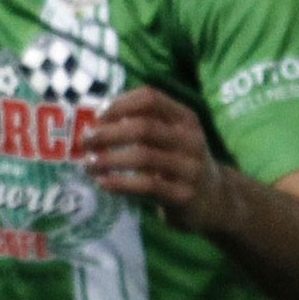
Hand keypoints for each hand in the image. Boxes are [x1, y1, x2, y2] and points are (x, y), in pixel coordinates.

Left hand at [83, 85, 227, 231]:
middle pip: (143, 127)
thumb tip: (94, 119)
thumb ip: (142, 124)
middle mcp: (190, 138)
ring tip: (88, 164)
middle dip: (108, 132)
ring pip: (143, 156)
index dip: (120, 104)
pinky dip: (119, 183)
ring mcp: (189, 167)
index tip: (97, 116)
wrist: (214, 201)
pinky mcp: (183, 195)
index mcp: (185, 118)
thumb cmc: (179, 163)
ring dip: (108, 159)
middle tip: (84, 141)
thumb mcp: (171, 138)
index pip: (150, 98)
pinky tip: (102, 183)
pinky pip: (146, 186)